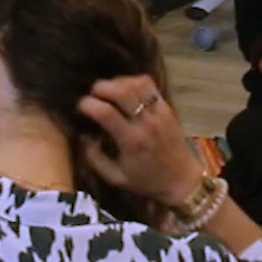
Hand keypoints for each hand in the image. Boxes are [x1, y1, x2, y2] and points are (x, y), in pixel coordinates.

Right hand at [74, 76, 203, 208]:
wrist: (180, 179)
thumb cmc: (146, 180)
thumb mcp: (115, 178)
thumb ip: (94, 158)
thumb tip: (84, 135)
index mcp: (132, 141)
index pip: (106, 113)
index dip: (88, 104)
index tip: (80, 106)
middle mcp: (146, 123)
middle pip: (122, 91)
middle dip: (101, 88)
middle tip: (92, 94)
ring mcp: (159, 112)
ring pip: (137, 84)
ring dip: (118, 82)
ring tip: (108, 90)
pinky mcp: (167, 107)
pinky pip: (150, 85)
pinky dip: (134, 81)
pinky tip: (125, 89)